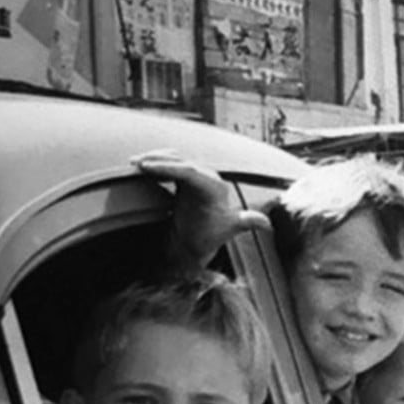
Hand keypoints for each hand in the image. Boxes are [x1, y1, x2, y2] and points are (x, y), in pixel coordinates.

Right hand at [132, 150, 269, 266]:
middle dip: (159, 160)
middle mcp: (208, 178)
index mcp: (216, 187)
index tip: (149, 167)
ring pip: (175, 160)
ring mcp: (196, 178)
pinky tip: (140, 166)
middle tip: (137, 163)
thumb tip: (268, 224)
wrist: (197, 244)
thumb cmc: (210, 238)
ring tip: (135, 162)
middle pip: (182, 161)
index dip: (170, 167)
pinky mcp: (185, 180)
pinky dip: (155, 164)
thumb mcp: (228, 231)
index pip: (192, 171)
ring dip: (156, 159)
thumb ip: (247, 223)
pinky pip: (169, 165)